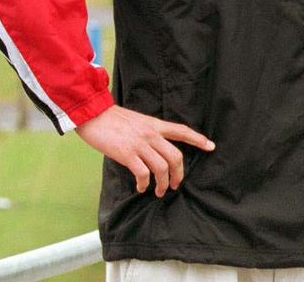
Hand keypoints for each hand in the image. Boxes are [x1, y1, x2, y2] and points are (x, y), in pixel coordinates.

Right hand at [75, 104, 214, 196]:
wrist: (92, 114)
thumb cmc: (112, 119)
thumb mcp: (137, 121)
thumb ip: (149, 132)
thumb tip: (154, 148)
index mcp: (155, 124)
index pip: (182, 130)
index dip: (198, 139)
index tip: (211, 146)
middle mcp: (151, 134)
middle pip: (176, 156)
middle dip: (179, 174)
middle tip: (175, 184)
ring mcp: (139, 144)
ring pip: (162, 167)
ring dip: (163, 183)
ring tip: (159, 191)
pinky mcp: (126, 153)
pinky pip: (143, 173)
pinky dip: (145, 184)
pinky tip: (142, 188)